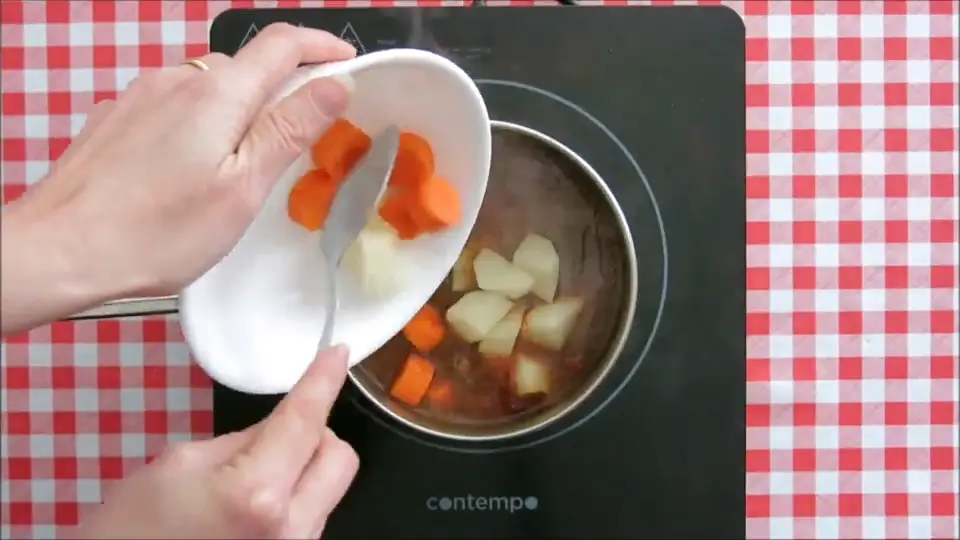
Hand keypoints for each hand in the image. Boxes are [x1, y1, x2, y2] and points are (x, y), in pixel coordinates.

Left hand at [1, 23, 354, 331]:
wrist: (59, 249)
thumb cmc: (157, 231)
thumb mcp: (243, 187)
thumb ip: (290, 129)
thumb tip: (333, 83)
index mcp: (218, 92)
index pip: (282, 43)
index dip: (323, 46)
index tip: (348, 64)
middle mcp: (178, 79)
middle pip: (246, 65)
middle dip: (282, 88)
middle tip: (304, 137)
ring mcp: (142, 94)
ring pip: (210, 86)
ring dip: (240, 109)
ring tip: (244, 164)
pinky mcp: (118, 117)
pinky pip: (176, 104)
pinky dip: (202, 122)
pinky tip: (192, 168)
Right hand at [73, 346, 357, 539]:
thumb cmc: (130, 530)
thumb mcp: (176, 466)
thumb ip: (238, 441)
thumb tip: (273, 429)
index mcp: (255, 493)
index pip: (305, 421)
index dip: (324, 381)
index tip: (337, 354)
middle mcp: (289, 528)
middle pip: (339, 458)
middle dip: (315, 435)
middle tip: (278, 432)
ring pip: (329, 489)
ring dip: (302, 470)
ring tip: (249, 478)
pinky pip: (311, 517)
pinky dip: (293, 499)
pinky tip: (252, 504)